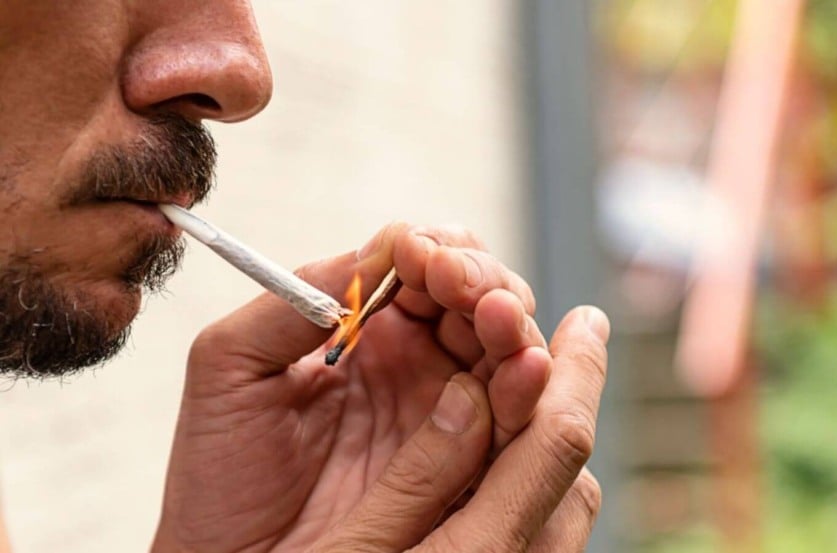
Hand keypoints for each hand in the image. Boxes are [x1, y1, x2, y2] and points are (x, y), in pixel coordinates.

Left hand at [152, 223, 575, 551]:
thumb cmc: (218, 477)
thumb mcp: (231, 368)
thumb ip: (293, 300)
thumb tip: (376, 248)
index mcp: (368, 332)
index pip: (426, 269)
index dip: (433, 250)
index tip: (419, 251)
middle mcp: (420, 366)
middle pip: (481, 301)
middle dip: (482, 281)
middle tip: (464, 283)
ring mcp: (451, 415)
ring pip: (506, 354)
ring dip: (511, 328)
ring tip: (496, 315)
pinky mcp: (471, 469)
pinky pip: (513, 422)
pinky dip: (527, 390)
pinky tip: (524, 368)